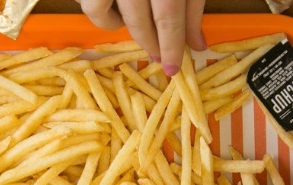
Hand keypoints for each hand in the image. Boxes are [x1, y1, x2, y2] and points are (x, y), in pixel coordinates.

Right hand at [77, 0, 205, 75]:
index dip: (170, 47)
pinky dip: (95, 6)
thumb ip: (193, 8)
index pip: (168, 18)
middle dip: (148, 42)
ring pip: (98, 10)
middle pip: (137, 20)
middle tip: (156, 52)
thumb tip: (197, 46)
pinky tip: (110, 0)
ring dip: (111, 21)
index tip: (171, 69)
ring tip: (125, 15)